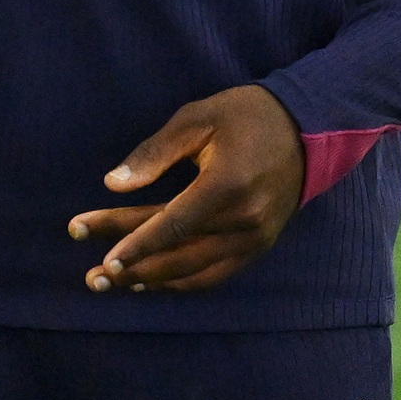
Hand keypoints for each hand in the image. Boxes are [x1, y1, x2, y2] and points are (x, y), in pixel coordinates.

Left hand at [66, 85, 305, 294]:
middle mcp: (244, 221)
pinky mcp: (260, 248)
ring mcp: (255, 239)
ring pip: (195, 273)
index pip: (172, 226)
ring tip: (115, 283)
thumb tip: (114, 184)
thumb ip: (155, 153)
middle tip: (92, 278)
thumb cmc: (246, 116)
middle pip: (178, 254)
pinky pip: (215, 275)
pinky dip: (182, 282)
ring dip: (153, 281)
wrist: (308, 129)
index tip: (102, 257)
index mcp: (227, 185)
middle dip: (132, 267)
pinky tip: (154, 281)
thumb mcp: (198, 118)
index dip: (135, 245)